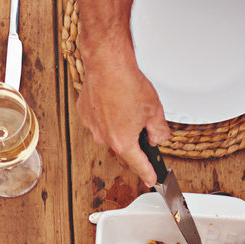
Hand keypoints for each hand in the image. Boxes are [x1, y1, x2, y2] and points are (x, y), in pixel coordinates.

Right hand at [77, 41, 168, 185]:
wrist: (107, 64)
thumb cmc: (127, 84)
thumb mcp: (154, 111)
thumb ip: (159, 131)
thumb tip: (157, 138)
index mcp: (123, 142)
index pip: (138, 165)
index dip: (147, 173)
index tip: (151, 180)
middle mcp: (105, 138)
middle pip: (124, 147)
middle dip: (134, 138)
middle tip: (142, 120)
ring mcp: (93, 126)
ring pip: (111, 132)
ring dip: (120, 124)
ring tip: (127, 104)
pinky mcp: (85, 113)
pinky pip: (100, 120)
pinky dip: (108, 114)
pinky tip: (115, 100)